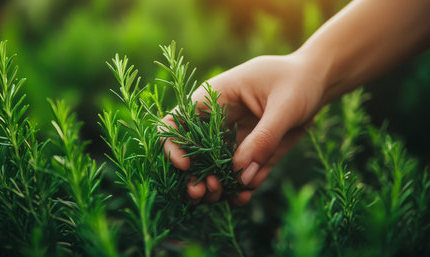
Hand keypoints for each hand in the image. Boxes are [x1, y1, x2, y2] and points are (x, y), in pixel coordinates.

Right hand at [162, 53, 327, 204]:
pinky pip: (238, 175)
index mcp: (215, 98)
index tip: (186, 165)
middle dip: (192, 176)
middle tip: (203, 192)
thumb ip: (264, 138)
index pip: (177, 121)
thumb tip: (241, 173)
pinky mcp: (250, 152)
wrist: (318, 83)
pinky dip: (238, 189)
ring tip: (222, 196)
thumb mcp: (285, 105)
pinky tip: (243, 196)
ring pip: (212, 168)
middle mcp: (218, 121)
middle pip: (191, 152)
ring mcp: (233, 138)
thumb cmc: (298, 81)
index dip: (172, 144)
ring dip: (212, 187)